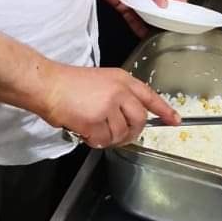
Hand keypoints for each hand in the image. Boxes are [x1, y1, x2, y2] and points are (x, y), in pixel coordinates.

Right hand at [42, 64, 179, 147]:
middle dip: (133, 132)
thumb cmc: (68, 83)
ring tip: (95, 130)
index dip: (164, 110)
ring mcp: (108, 106)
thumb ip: (118, 95)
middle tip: (122, 136)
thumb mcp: (101, 81)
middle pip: (139, 120)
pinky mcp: (96, 121)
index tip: (174, 120)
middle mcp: (119, 91)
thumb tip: (128, 117)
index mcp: (122, 79)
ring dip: (110, 137)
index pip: (150, 96)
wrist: (47, 84)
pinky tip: (86, 132)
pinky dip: (95, 141)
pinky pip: (104, 140)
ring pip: (121, 133)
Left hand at [92, 0, 184, 36]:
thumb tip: (164, 3)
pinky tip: (144, 33)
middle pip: (162, 7)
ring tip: (160, 32)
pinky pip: (133, 20)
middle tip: (172, 26)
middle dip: (168, 16)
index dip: (181, 3)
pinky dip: (138, 28)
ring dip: (154, 23)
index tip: (185, 14)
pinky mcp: (124, 5)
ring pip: (148, 15)